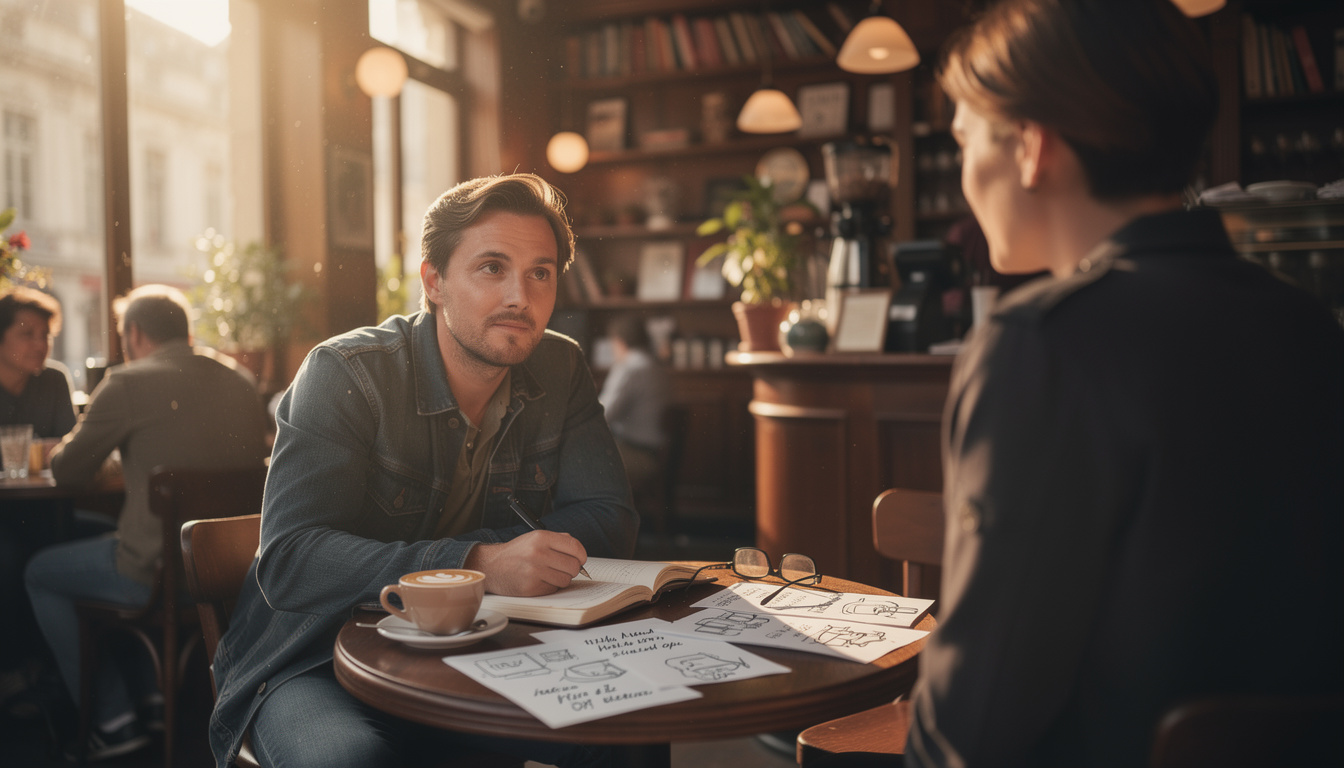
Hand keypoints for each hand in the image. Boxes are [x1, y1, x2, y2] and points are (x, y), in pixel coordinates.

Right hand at [465, 530, 587, 595]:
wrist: (492, 566)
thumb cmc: (517, 552)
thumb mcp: (535, 538)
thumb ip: (559, 540)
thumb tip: (580, 553)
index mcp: (541, 538)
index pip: (575, 547)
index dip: (581, 555)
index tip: (580, 558)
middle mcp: (538, 553)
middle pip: (573, 566)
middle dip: (572, 568)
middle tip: (562, 567)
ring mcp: (534, 572)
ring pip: (566, 580)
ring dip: (561, 578)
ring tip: (548, 573)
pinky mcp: (530, 588)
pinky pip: (554, 589)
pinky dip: (550, 586)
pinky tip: (540, 580)